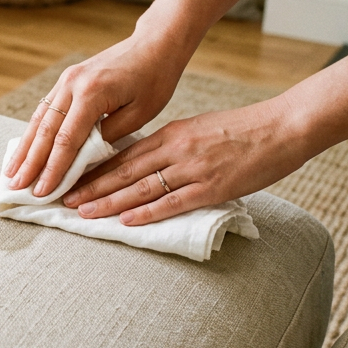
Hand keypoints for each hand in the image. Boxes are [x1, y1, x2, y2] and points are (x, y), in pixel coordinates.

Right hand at [4, 34, 189, 196]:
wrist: (154, 45)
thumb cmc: (154, 80)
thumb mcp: (139, 114)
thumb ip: (107, 136)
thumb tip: (81, 159)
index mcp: (91, 93)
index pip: (66, 140)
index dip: (52, 168)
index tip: (42, 191)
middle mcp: (72, 84)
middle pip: (45, 130)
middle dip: (30, 162)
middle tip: (17, 186)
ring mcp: (66, 80)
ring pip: (39, 119)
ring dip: (25, 147)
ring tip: (11, 171)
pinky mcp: (66, 79)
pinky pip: (45, 109)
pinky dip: (34, 131)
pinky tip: (25, 148)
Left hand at [61, 94, 309, 224]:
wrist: (283, 127)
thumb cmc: (243, 130)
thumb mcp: (198, 129)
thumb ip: (172, 144)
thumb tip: (147, 160)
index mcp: (171, 133)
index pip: (124, 153)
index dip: (95, 168)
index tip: (72, 178)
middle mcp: (176, 149)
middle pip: (124, 170)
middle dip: (92, 186)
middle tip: (64, 199)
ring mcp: (193, 169)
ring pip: (141, 187)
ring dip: (109, 202)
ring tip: (84, 212)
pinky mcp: (212, 187)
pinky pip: (172, 202)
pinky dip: (147, 212)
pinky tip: (126, 220)